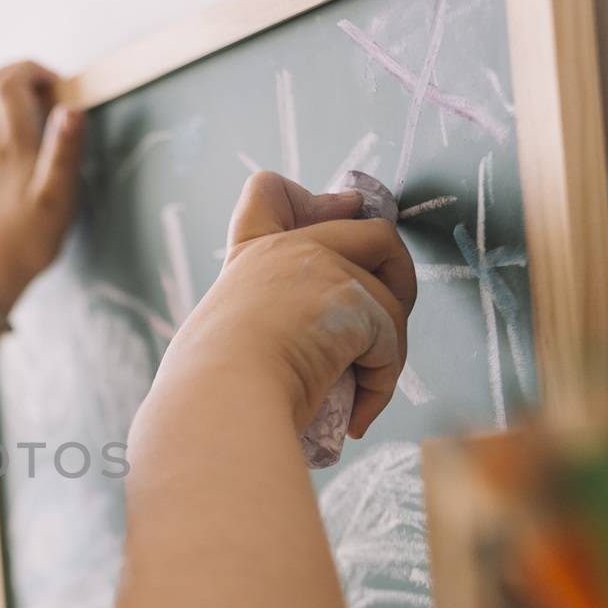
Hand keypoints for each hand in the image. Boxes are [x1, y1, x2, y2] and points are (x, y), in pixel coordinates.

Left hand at [0, 61, 85, 305]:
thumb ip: (64, 149)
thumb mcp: (56, 197)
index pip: (10, 83)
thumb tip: (71, 108)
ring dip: (8, 98)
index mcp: (12, 145)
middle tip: (48, 88)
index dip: (34, 69)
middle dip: (17, 73)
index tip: (60, 86)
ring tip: (39, 114)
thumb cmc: (26, 241)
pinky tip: (20, 148)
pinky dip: (1, 125)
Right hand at [160, 171, 416, 437]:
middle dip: (397, 276)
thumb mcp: (223, 338)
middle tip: (383, 327)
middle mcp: (286, 250)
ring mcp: (321, 268)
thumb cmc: (210, 390)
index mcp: (247, 258)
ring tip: (362, 389)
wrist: (220, 401)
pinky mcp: (352, 299)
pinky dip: (381, 383)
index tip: (344, 216)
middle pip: (373, 231)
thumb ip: (258, 322)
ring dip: (389, 347)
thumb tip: (302, 347)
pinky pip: (391, 342)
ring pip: (393, 297)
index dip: (319, 202)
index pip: (268, 191)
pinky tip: (356, 417)